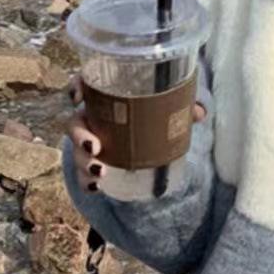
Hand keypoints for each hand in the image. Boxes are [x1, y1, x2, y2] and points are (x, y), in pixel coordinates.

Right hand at [65, 72, 207, 192]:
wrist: (151, 139)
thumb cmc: (155, 114)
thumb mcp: (170, 108)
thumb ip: (183, 107)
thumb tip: (199, 113)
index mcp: (106, 97)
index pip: (85, 85)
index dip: (76, 87)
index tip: (78, 97)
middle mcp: (93, 119)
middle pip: (75, 123)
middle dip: (79, 136)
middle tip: (94, 147)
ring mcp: (91, 142)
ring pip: (76, 151)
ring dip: (82, 162)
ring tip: (99, 172)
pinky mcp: (95, 163)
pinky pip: (83, 172)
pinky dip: (87, 181)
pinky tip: (96, 187)